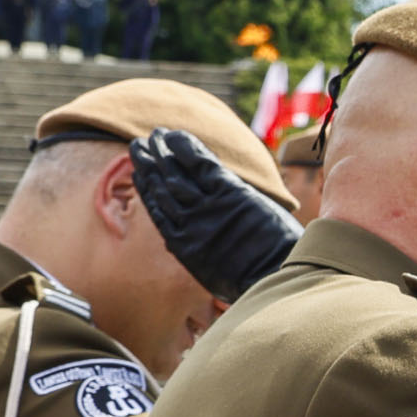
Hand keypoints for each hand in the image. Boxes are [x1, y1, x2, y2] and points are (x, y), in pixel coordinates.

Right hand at [127, 126, 301, 299]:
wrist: (278, 276)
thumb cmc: (253, 281)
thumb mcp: (215, 276)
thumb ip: (198, 256)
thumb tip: (184, 247)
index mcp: (183, 245)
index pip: (157, 210)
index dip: (145, 188)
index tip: (137, 172)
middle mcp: (189, 224)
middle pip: (161, 188)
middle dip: (147, 164)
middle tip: (138, 144)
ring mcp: (208, 208)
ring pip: (175, 174)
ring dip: (161, 152)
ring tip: (152, 136)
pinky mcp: (229, 194)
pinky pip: (201, 164)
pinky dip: (186, 148)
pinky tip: (174, 135)